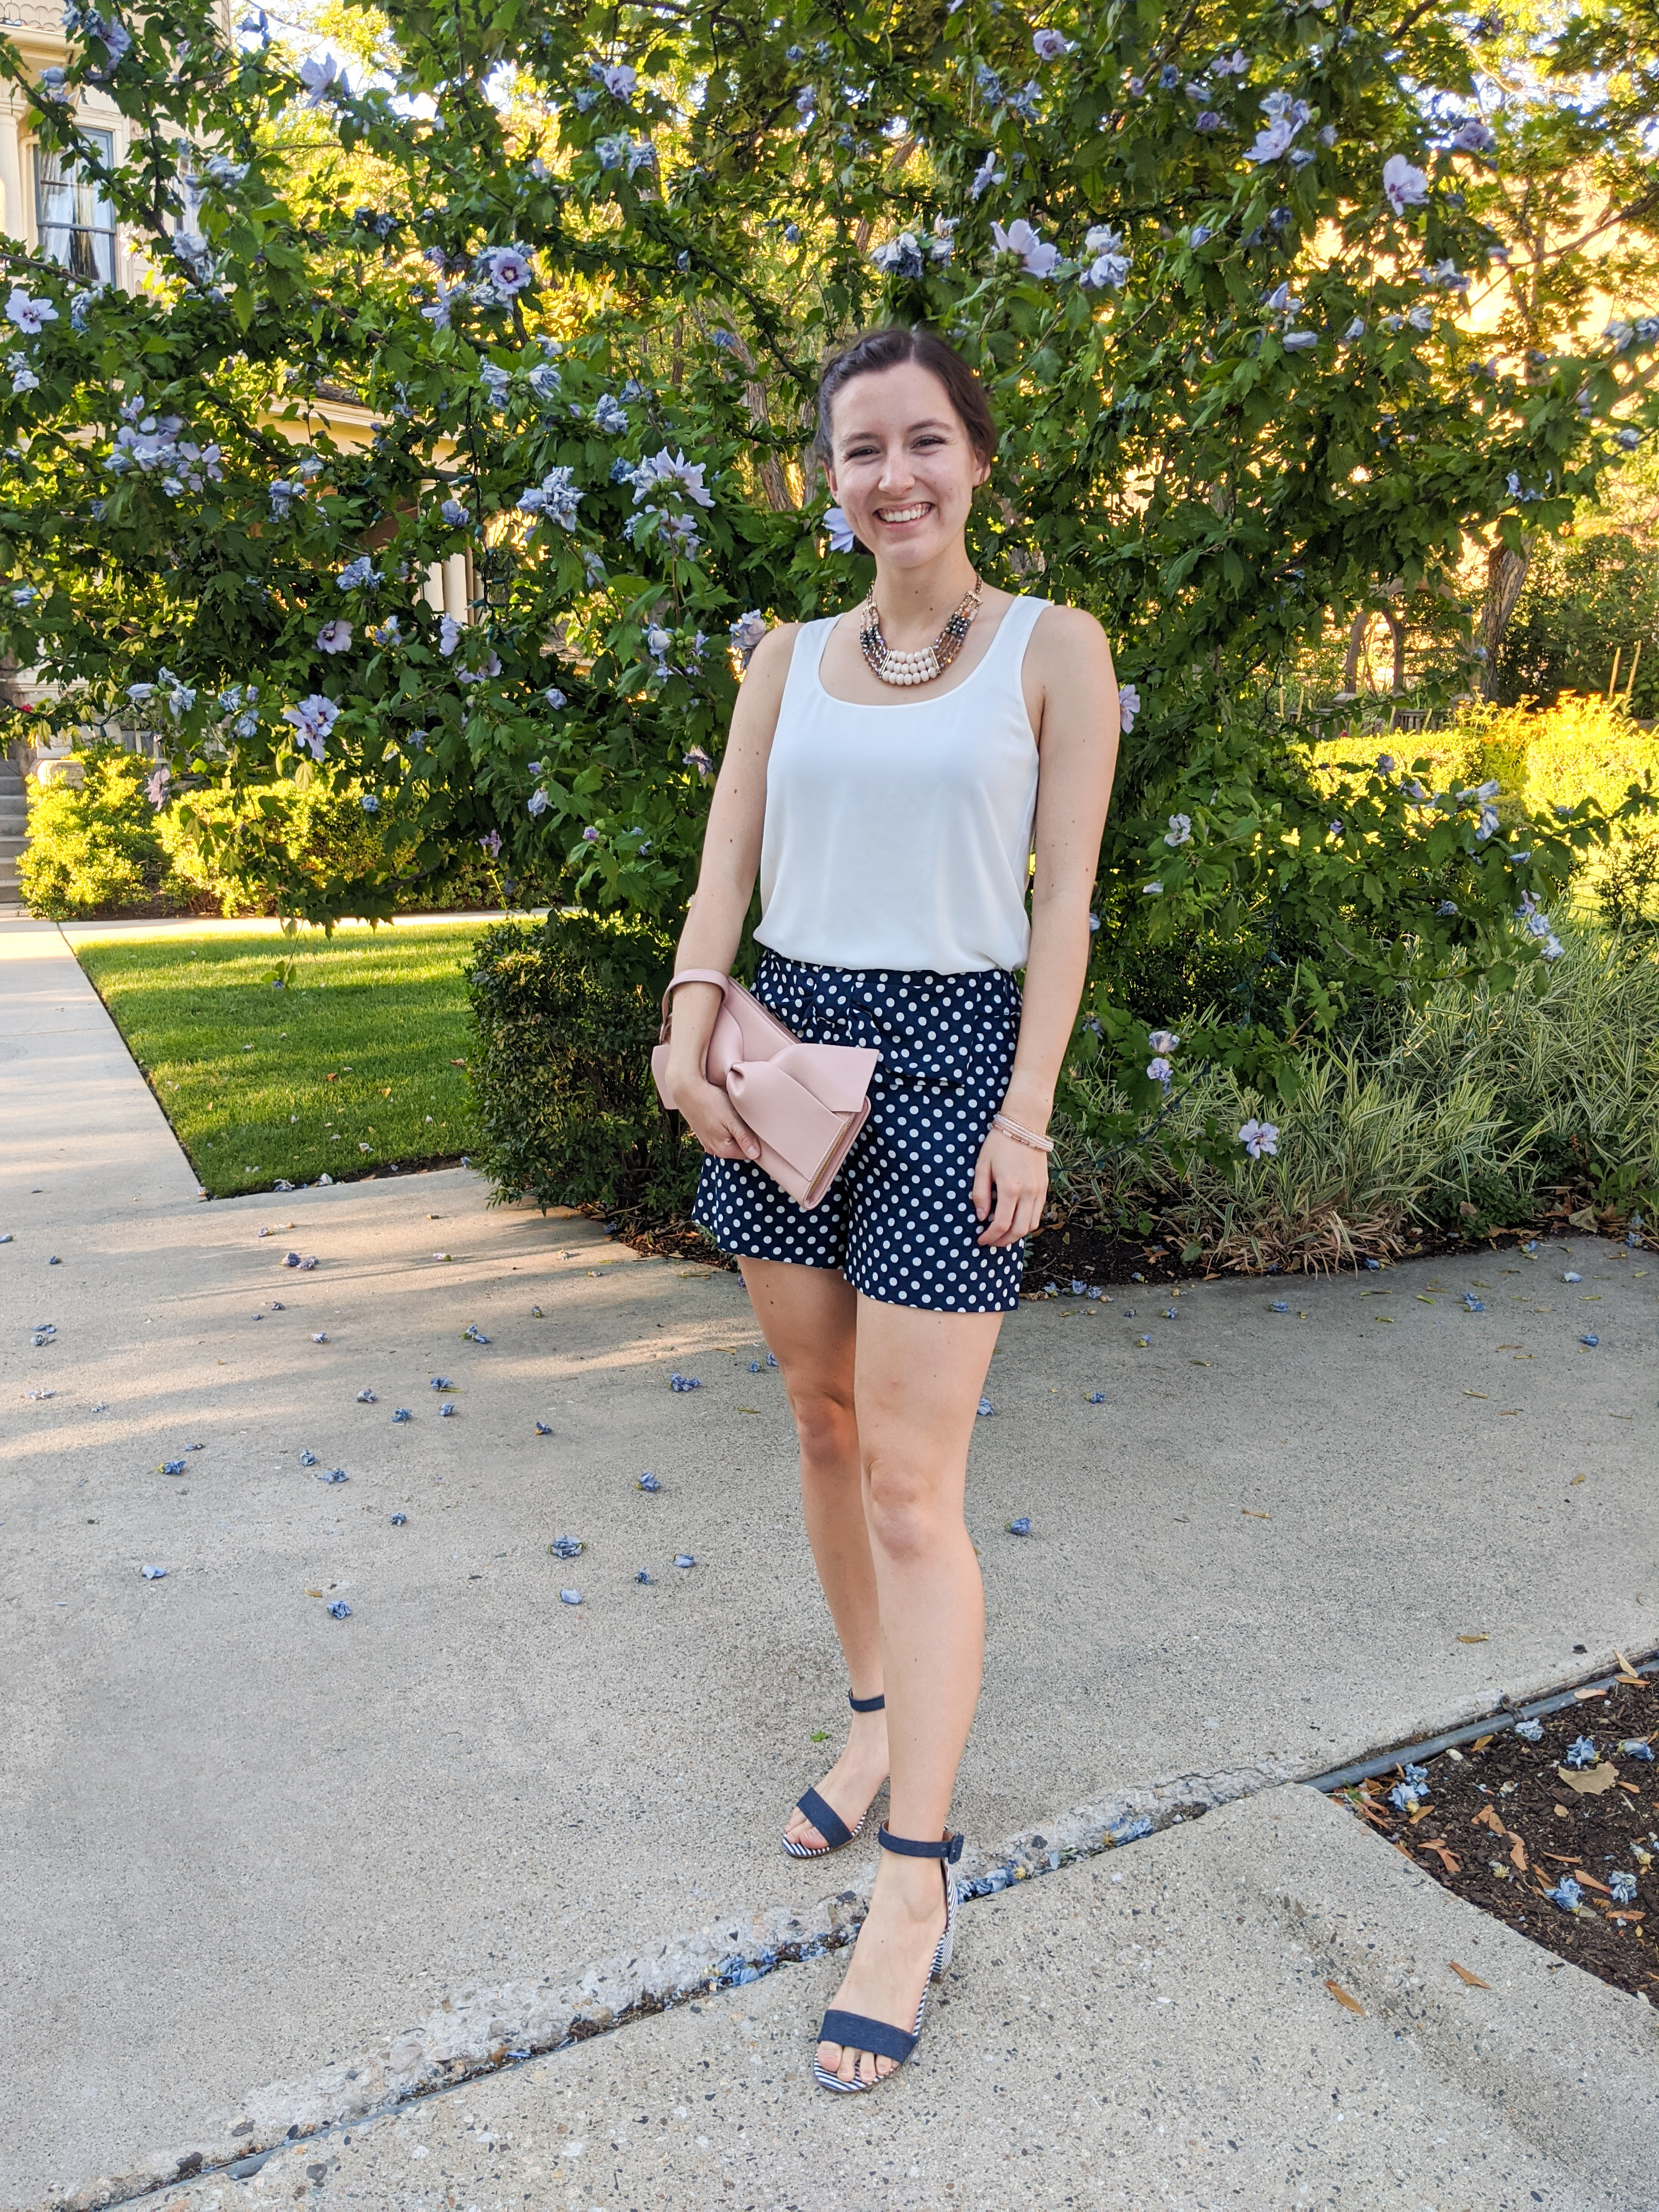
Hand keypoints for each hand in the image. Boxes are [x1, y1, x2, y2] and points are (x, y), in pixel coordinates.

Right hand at [675, 1072, 762, 1163]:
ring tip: (734, 1116)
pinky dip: (725, 1128)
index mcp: (723, 1150)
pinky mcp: (704, 1134)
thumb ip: (744, 1138)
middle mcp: (714, 1150)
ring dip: (735, 1131)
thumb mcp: (732, 1119)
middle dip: (746, 1136)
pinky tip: (724, 1116)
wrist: (687, 1090)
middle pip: (739, 1148)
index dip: (757, 1141)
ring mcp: (708, 1142)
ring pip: (730, 1141)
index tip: (757, 1127)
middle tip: (746, 1118)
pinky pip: (721, 1135)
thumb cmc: (711, 1102)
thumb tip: (755, 1155)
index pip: (750, 1153)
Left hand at [971, 1128, 1048, 1246]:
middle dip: (1004, 1241)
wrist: (1025, 1125)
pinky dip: (1027, 1222)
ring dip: (1017, 1234)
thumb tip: (981, 1217)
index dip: (990, 1237)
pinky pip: (1038, 1213)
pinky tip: (1015, 1220)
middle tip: (991, 1242)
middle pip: (1019, 1231)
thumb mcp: (982, 1166)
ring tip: (1003, 1234)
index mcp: (1010, 1188)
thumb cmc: (999, 1143)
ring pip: (1032, 1225)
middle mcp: (1028, 1192)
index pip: (1001, 1224)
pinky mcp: (1045, 1187)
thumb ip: (980, 1193)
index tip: (980, 1240)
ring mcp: (1039, 1190)